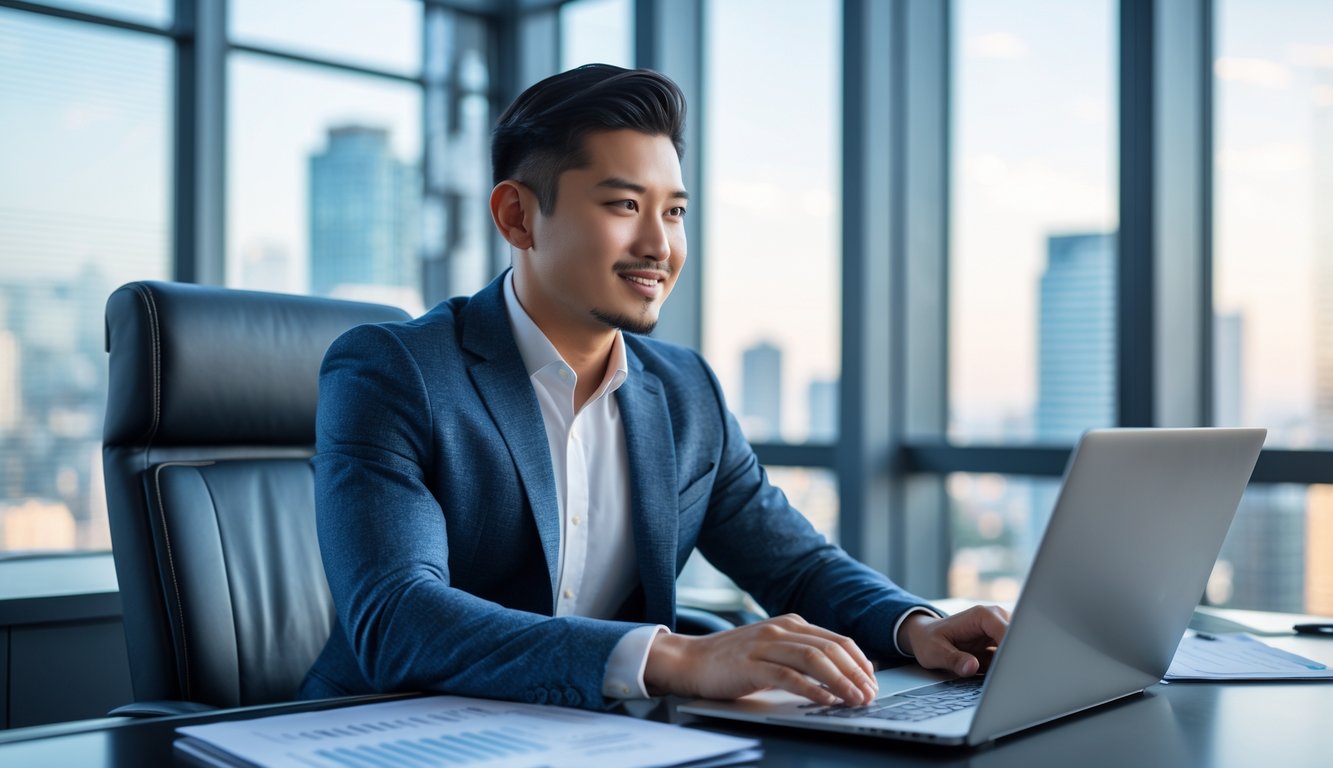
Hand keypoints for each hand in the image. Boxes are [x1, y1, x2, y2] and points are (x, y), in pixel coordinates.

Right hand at [643, 614, 878, 705]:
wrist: (690, 660)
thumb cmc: (733, 660)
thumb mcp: (773, 649)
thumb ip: (802, 654)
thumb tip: (844, 673)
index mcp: (790, 623)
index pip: (837, 640)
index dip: (860, 662)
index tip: (874, 681)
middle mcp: (780, 629)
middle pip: (830, 649)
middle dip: (856, 673)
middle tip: (870, 694)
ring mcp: (765, 645)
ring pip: (813, 659)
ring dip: (840, 681)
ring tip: (854, 699)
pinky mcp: (751, 664)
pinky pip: (788, 676)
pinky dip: (811, 689)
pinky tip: (825, 701)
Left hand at [897, 605, 1009, 676]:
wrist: (925, 638)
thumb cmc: (929, 641)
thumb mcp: (934, 651)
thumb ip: (953, 659)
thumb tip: (972, 667)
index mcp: (982, 616)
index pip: (1009, 632)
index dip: (1013, 652)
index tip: (1012, 671)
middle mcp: (996, 620)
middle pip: (1020, 640)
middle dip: (1019, 659)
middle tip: (1015, 681)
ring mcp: (1001, 632)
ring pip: (1019, 651)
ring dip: (1014, 666)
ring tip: (1008, 683)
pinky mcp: (1001, 645)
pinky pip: (1011, 659)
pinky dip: (1008, 670)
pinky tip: (1001, 681)